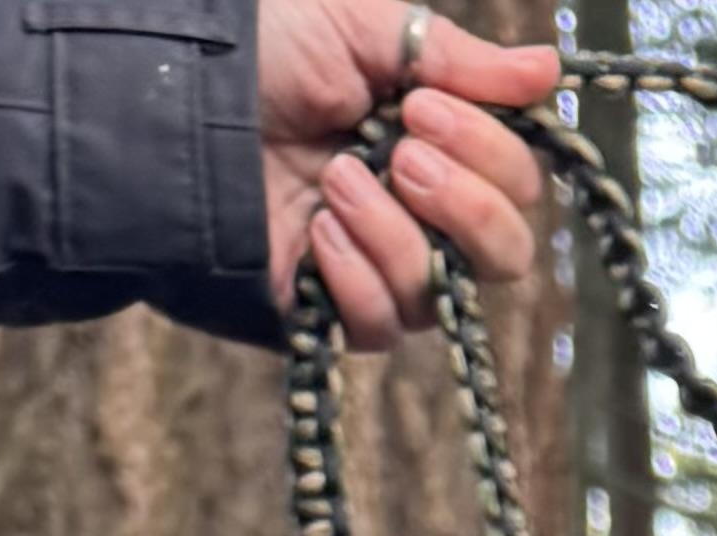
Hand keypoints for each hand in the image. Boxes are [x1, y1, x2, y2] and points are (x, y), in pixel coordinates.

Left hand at [260, 0, 560, 345]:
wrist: (168, 97)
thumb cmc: (261, 50)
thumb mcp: (362, 28)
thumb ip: (457, 58)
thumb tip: (549, 68)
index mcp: (439, 147)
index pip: (518, 183)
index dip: (491, 151)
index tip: (423, 107)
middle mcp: (421, 215)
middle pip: (508, 253)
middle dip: (468, 202)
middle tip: (402, 152)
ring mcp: (378, 267)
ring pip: (445, 291)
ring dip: (397, 230)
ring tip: (335, 177)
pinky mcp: (332, 311)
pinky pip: (384, 325)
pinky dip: (359, 275)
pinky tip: (318, 230)